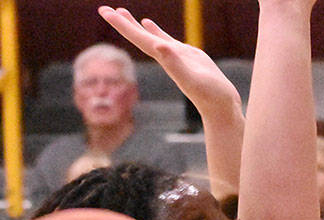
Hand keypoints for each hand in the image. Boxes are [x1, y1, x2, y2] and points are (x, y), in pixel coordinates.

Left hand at [98, 6, 241, 114]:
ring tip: (122, 12)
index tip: (105, 11)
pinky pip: (164, 39)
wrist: (220, 106)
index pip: (137, 38)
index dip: (121, 25)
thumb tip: (159, 47)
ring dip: (134, 25)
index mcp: (163, 58)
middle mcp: (164, 56)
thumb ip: (176, 64)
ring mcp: (174, 55)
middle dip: (121, 22)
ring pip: (149, 36)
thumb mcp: (192, 78)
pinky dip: (154, 30)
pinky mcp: (185, 55)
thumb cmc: (209, 95)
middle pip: (138, 36)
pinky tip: (147, 23)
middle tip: (104, 9)